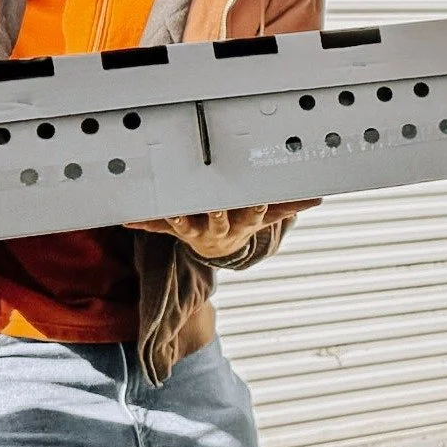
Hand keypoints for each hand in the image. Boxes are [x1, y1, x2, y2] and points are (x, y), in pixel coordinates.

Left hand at [126, 200, 317, 260]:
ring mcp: (194, 229)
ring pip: (185, 223)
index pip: (251, 215)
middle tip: (215, 205)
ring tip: (168, 208)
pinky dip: (142, 221)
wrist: (215, 249)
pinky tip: (127, 218)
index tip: (256, 197)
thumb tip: (319, 198)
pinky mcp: (173, 228)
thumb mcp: (265, 217)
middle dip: (216, 214)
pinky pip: (157, 225)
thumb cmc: (241, 224)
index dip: (254, 208)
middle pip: (218, 221)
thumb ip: (288, 206)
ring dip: (176, 217)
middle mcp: (217, 228)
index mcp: (239, 223)